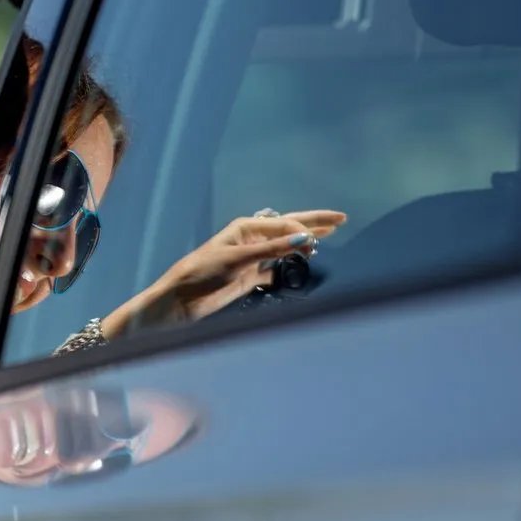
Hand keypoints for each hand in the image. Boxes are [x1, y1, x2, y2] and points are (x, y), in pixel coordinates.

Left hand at [109, 208, 346, 334]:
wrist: (180, 301)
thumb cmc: (201, 272)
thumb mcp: (238, 258)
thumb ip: (272, 249)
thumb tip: (304, 238)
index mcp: (246, 227)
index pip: (284, 223)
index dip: (304, 228)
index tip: (317, 240)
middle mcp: (251, 239)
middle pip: (289, 228)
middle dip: (314, 224)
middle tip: (340, 219)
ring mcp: (252, 259)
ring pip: (285, 248)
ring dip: (303, 244)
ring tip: (326, 239)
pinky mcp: (249, 278)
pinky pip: (275, 269)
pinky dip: (288, 268)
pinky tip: (301, 267)